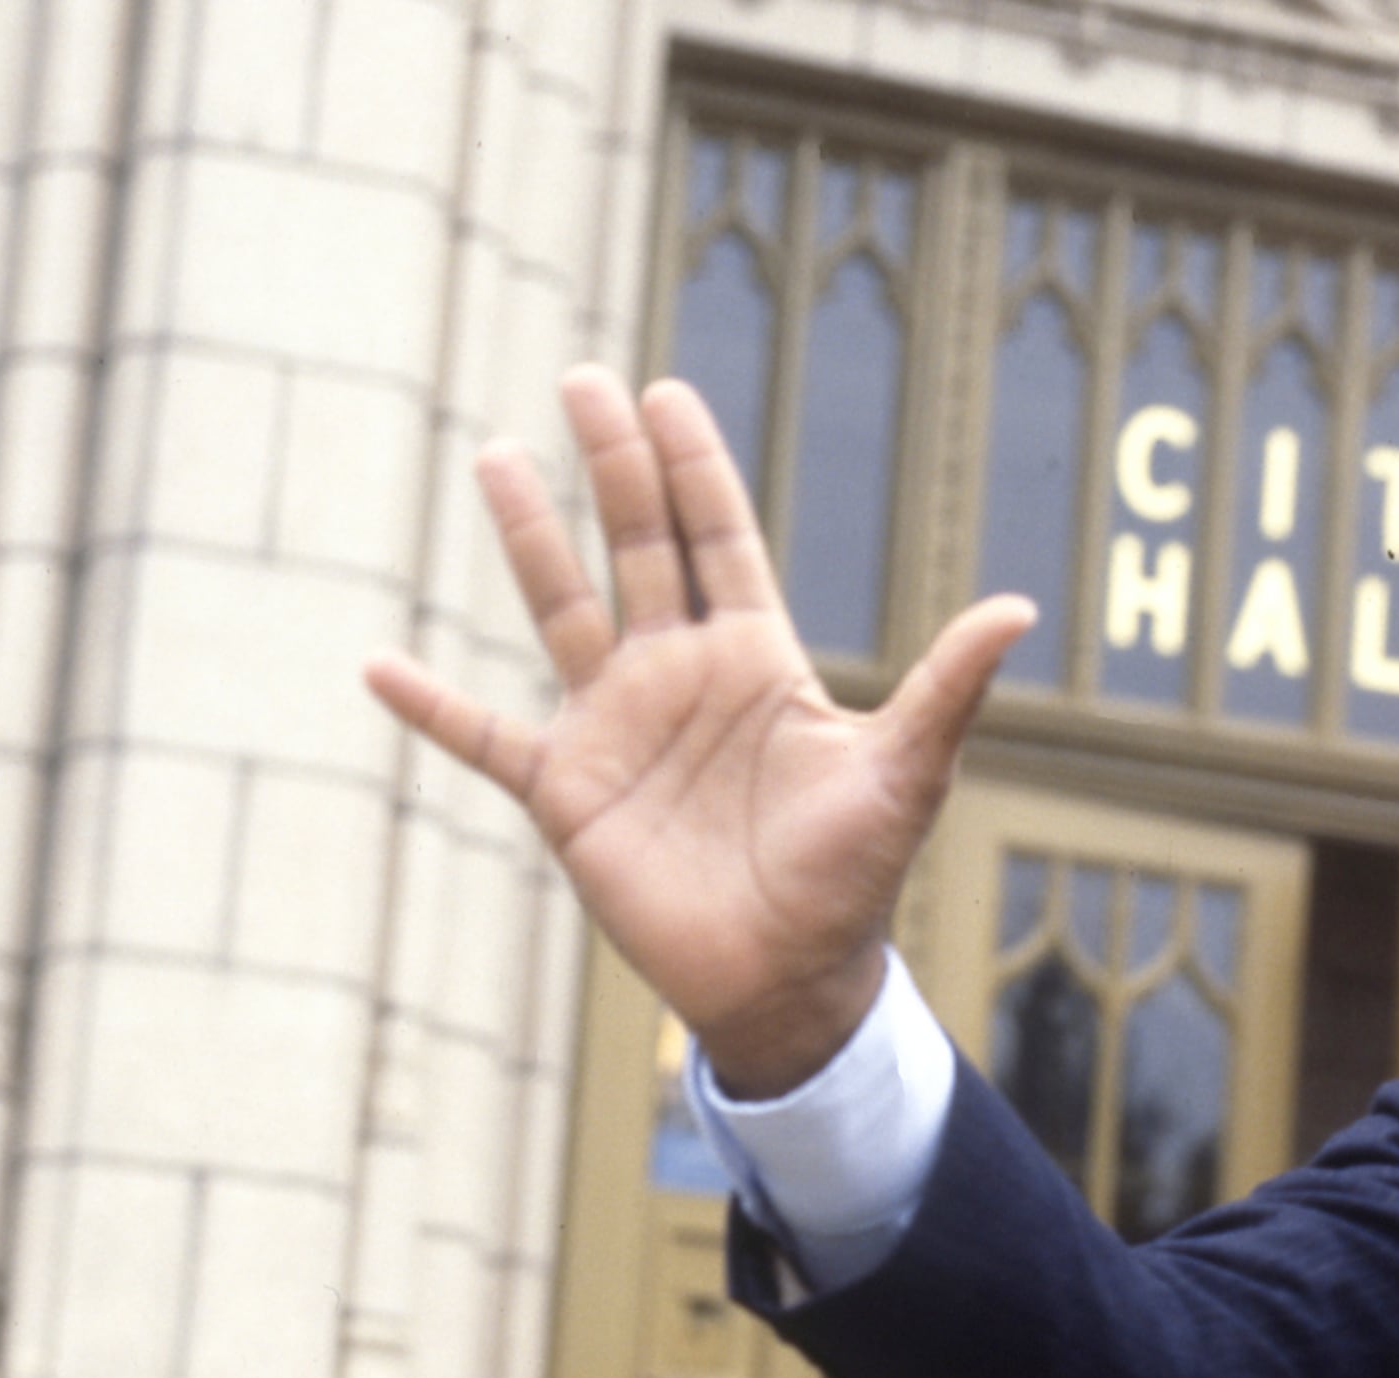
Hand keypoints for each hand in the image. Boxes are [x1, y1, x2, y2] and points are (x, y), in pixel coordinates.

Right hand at [364, 366, 1031, 1097]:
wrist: (790, 980)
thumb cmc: (853, 878)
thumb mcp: (905, 774)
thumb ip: (947, 688)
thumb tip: (1020, 610)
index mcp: (755, 660)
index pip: (717, 539)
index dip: (692, 468)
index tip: (664, 394)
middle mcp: (679, 677)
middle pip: (637, 547)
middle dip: (611, 464)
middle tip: (581, 377)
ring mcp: (617, 728)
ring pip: (561, 610)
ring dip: (527, 537)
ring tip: (493, 454)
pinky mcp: (568, 792)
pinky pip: (484, 738)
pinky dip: (431, 707)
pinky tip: (378, 665)